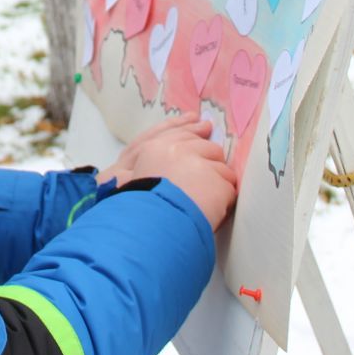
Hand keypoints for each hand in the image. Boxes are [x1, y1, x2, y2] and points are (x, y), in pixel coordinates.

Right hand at [106, 114, 238, 229]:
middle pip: (207, 147)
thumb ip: (146, 163)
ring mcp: (199, 166)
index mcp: (153, 149)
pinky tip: (214, 211)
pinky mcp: (216, 184)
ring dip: (218, 184)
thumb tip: (166, 158)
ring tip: (207, 203)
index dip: (192, 130)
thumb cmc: (134, 209)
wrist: (146, 229)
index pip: (178, 133)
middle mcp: (177, 152)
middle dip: (210, 160)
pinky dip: (224, 202)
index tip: (204, 126)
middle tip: (209, 178)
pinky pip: (229, 190)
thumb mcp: (125, 179)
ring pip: (222, 169)